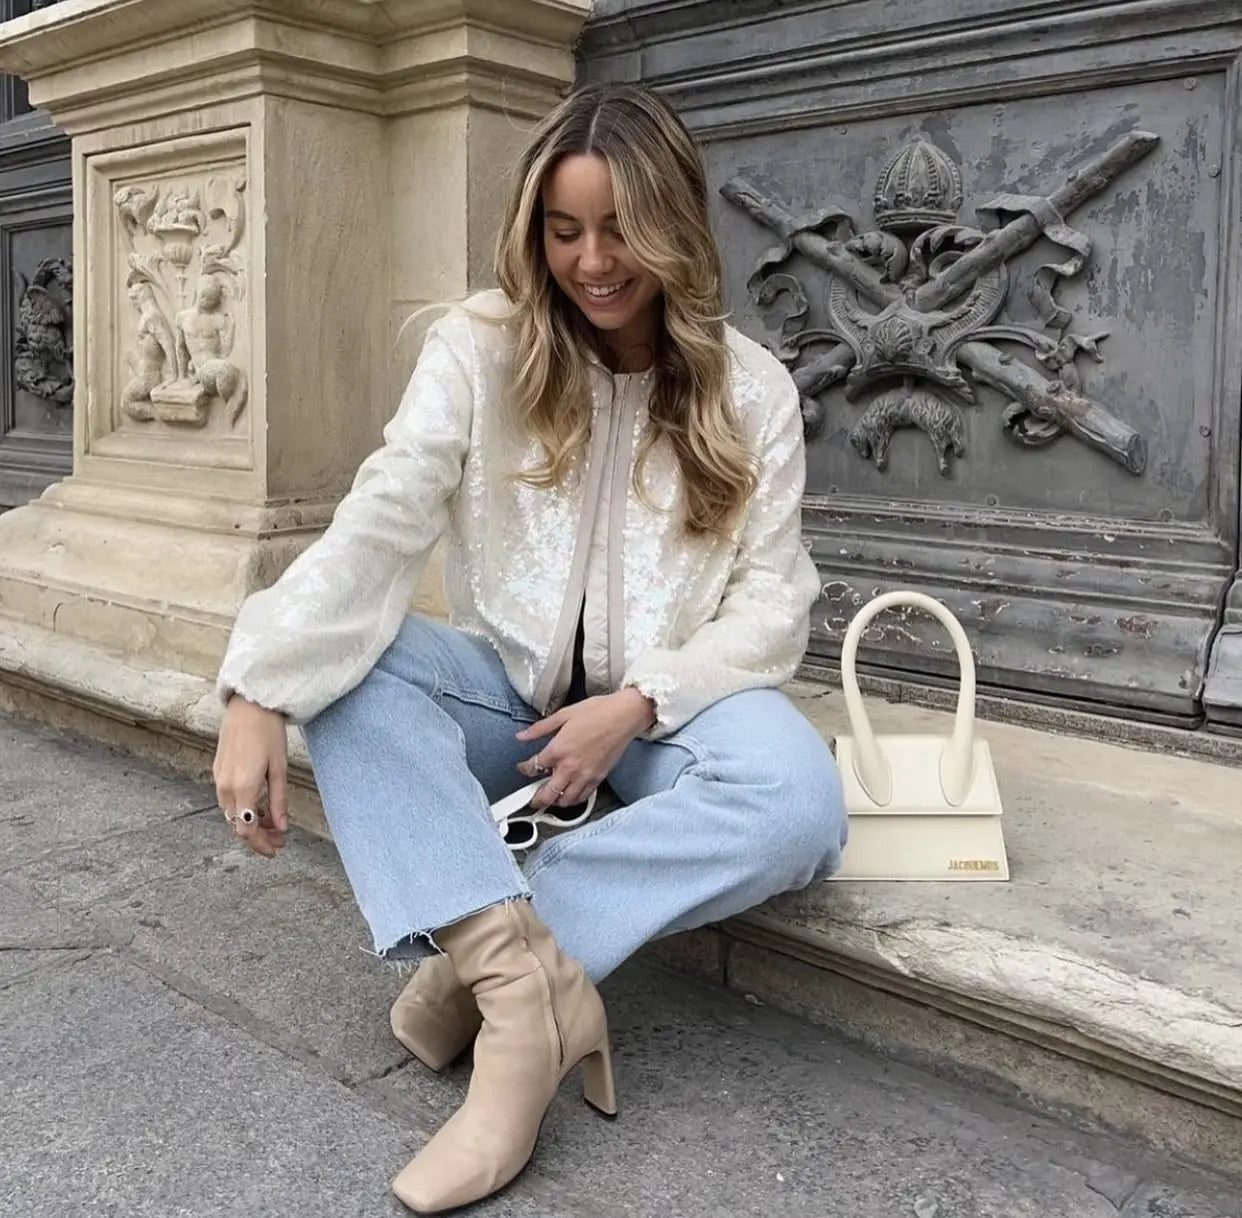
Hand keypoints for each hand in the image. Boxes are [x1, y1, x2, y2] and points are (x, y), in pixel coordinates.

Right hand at [213, 696, 289, 857]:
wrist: (249, 706)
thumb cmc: (269, 733)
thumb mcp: (280, 769)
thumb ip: (279, 801)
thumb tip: (281, 827)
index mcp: (242, 787)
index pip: (246, 830)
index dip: (260, 845)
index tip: (276, 850)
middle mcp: (225, 786)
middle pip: (237, 825)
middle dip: (258, 836)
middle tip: (279, 839)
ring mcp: (219, 778)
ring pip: (232, 813)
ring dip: (250, 823)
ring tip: (273, 823)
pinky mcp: (218, 771)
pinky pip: (228, 800)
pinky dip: (243, 809)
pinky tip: (259, 806)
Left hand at [516, 688, 654, 808]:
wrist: (624, 716)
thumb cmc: (597, 712)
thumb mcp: (563, 715)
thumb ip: (540, 729)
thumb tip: (521, 736)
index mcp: (558, 750)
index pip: (534, 767)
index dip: (524, 769)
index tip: (523, 767)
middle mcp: (570, 767)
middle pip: (547, 794)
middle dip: (536, 799)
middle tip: (531, 798)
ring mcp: (586, 775)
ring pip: (565, 801)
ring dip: (555, 802)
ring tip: (549, 797)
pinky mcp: (599, 778)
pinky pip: (583, 797)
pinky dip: (574, 799)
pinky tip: (570, 794)